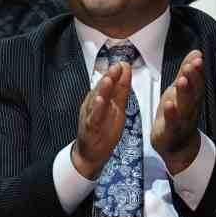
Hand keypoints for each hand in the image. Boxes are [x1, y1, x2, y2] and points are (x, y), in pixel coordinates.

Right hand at [71, 62, 130, 179]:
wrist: (90, 152)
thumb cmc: (103, 130)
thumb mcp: (117, 108)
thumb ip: (121, 91)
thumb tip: (125, 71)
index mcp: (103, 99)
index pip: (111, 85)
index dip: (117, 75)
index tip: (124, 64)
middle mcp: (95, 105)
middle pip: (102, 89)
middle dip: (109, 77)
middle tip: (117, 67)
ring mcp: (91, 115)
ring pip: (96, 100)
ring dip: (101, 89)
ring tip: (108, 79)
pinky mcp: (89, 127)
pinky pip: (93, 117)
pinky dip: (96, 109)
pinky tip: (100, 101)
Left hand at [152, 50, 205, 172]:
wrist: (176, 146)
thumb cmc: (177, 114)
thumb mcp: (179, 90)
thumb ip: (186, 72)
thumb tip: (196, 52)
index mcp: (192, 97)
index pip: (197, 82)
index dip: (197, 70)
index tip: (198, 57)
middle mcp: (190, 108)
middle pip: (193, 92)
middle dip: (193, 78)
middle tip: (192, 64)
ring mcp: (181, 120)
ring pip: (185, 106)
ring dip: (184, 93)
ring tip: (182, 80)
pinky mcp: (170, 131)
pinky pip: (172, 123)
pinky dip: (171, 114)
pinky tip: (169, 103)